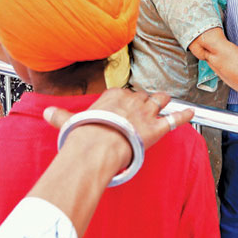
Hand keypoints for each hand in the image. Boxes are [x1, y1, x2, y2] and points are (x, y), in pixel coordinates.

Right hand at [43, 89, 193, 169]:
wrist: (99, 145)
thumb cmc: (86, 134)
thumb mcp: (70, 120)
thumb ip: (60, 116)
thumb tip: (46, 114)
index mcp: (113, 96)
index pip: (124, 93)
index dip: (126, 101)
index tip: (123, 107)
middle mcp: (132, 100)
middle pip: (143, 96)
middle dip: (144, 101)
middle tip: (143, 109)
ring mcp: (146, 113)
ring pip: (159, 101)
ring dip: (163, 102)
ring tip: (165, 102)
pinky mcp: (157, 128)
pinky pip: (174, 119)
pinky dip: (184, 116)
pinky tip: (191, 113)